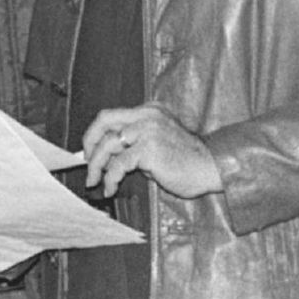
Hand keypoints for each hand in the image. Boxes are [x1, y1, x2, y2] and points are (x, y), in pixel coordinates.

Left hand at [83, 105, 223, 199]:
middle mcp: (147, 115)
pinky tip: (111, 188)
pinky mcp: (149, 149)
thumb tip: (104, 157)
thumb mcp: (156, 144)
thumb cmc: (186, 161)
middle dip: (88, 143)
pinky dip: (110, 178)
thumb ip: (133, 144)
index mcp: (149, 111)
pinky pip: (119, 164)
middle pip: (104, 121)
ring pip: (108, 144)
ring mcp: (148, 130)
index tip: (88, 151)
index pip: (111, 116)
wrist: (212, 168)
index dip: (95, 134)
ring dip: (96, 166)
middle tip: (85, 163)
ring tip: (94, 182)